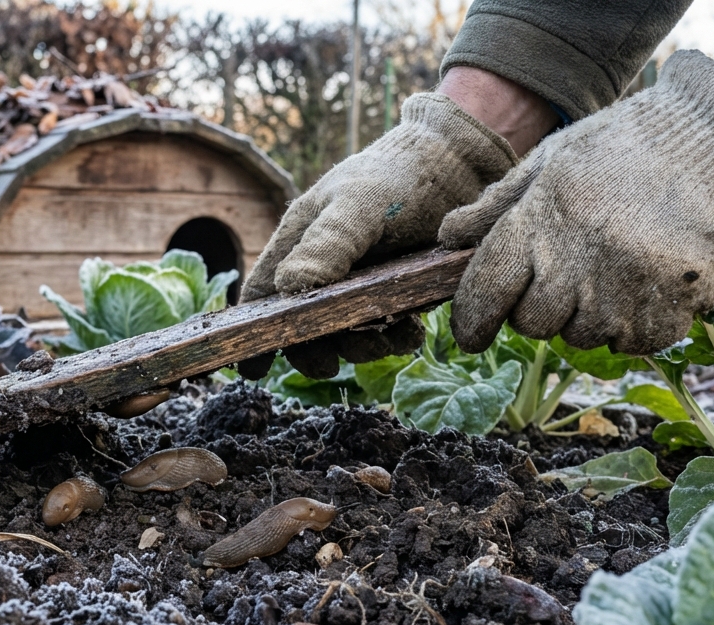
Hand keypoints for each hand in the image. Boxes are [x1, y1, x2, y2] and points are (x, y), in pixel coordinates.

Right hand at [239, 70, 540, 378]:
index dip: (254, 331)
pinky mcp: (394, 291)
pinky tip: (411, 332)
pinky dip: (394, 339)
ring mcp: (359, 282)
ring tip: (391, 337)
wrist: (460, 165)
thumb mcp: (360, 205)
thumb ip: (327, 244)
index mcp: (298, 241)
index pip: (263, 294)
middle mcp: (322, 266)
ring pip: (345, 334)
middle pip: (302, 326)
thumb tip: (288, 288)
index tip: (253, 370)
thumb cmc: (399, 175)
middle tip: (334, 364)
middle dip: (317, 348)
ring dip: (363, 347)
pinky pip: (384, 329)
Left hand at [441, 50, 713, 355]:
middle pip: (533, 324)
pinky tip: (643, 285)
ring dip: (587, 316)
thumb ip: (498, 204)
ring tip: (611, 270)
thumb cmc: (625, 146)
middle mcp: (580, 259)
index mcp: (541, 219)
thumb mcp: (552, 160)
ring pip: (582, 337)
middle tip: (562, 278)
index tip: (471, 334)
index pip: (486, 291)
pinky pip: (633, 343)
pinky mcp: (674, 306)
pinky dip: (633, 325)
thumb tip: (448, 237)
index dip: (471, 320)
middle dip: (536, 310)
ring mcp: (628, 287)